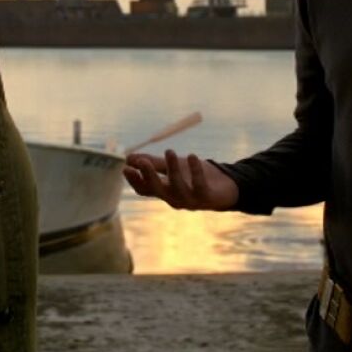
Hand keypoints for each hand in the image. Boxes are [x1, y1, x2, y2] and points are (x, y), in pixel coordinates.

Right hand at [123, 149, 238, 210]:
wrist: (225, 186)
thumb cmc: (196, 176)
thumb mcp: (173, 166)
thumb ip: (154, 163)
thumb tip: (129, 158)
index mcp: (164, 191)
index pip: (144, 189)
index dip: (134, 180)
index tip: (126, 167)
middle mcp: (174, 199)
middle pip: (157, 190)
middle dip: (149, 176)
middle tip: (142, 162)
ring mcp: (190, 200)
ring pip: (177, 187)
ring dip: (172, 169)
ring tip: (168, 150)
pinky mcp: (206, 198)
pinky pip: (199, 185)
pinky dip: (195, 170)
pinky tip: (192, 156)